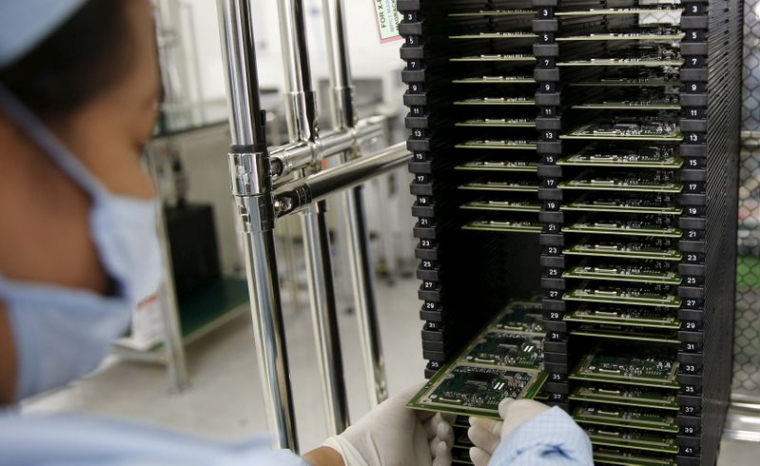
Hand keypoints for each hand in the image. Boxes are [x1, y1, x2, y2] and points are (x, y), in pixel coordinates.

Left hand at [321, 384, 454, 465]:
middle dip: (447, 419)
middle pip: (442, 425)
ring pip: (445, 443)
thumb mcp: (399, 402)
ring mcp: (421, 453)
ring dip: (447, 435)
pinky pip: (443, 462)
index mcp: (409, 418)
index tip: (452, 399)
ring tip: (441, 430)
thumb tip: (436, 382)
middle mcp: (416, 435)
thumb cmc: (377, 431)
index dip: (443, 404)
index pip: (433, 409)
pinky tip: (441, 446)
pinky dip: (446, 454)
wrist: (368, 459)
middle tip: (446, 415)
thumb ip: (419, 390)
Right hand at [467, 399, 549, 465]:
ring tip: (472, 432)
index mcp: (540, 426)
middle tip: (476, 420)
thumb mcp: (520, 408)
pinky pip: (493, 463)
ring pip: (499, 449)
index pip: (521, 419)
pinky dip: (482, 458)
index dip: (506, 414)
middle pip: (507, 435)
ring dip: (484, 440)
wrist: (532, 458)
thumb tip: (505, 404)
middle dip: (489, 427)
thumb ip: (511, 406)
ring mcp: (521, 458)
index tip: (493, 410)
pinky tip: (474, 451)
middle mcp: (532, 443)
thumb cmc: (531, 430)